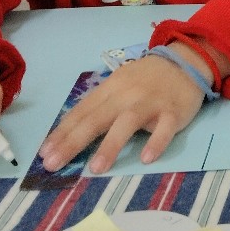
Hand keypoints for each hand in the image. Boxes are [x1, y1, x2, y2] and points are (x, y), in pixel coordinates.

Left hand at [37, 45, 207, 174]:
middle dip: (73, 142)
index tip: (44, 153)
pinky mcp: (174, 112)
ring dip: (110, 145)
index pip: (81, 112)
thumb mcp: (120, 84)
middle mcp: (127, 95)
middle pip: (97, 118)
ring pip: (127, 123)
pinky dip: (156, 142)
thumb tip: (71, 131)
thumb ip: (100, 105)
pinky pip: (165, 128)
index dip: (62, 132)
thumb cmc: (147, 79)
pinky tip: (146, 159)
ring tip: (95, 168)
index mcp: (110, 88)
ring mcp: (151, 103)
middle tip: (53, 164)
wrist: (185, 62)